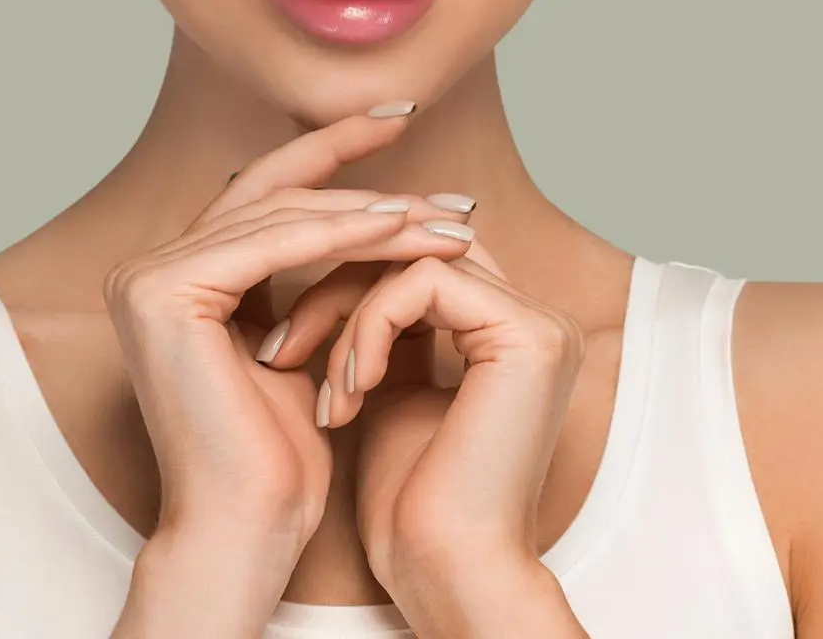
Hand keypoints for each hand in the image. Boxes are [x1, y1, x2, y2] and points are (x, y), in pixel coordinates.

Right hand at [102, 105, 479, 609]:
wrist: (248, 523)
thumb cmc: (282, 454)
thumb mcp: (306, 341)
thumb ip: (313, 280)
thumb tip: (378, 213)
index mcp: (176, 276)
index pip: (269, 193)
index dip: (336, 150)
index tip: (407, 120)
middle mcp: (148, 268)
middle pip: (280, 195)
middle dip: (373, 182)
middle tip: (456, 193)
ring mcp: (148, 277)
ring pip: (287, 215)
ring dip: (377, 214)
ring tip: (449, 220)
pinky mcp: (165, 292)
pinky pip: (276, 244)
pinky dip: (344, 234)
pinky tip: (401, 230)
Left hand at [266, 237, 592, 633]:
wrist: (445, 571)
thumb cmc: (413, 507)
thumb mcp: (390, 395)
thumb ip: (385, 335)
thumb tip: (338, 278)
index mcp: (514, 335)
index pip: (422, 264)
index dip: (347, 290)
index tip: (284, 345)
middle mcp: (539, 320)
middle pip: (419, 250)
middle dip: (337, 287)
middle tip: (280, 347)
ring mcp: (542, 324)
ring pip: (414, 259)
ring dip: (344, 313)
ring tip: (319, 382)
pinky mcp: (527, 335)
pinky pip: (422, 284)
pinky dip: (367, 328)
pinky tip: (348, 388)